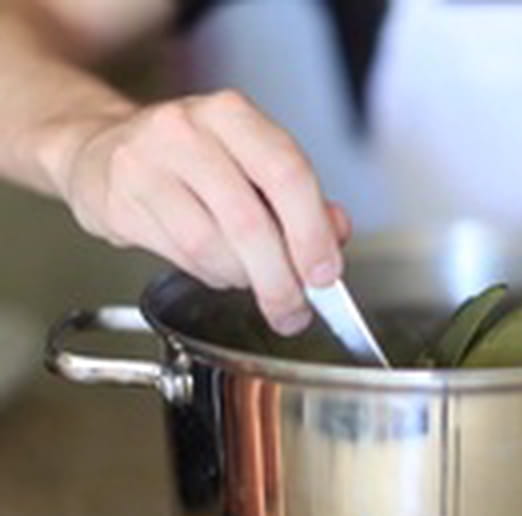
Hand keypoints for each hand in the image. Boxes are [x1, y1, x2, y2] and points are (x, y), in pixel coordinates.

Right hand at [56, 90, 349, 334]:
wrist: (102, 149)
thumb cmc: (192, 159)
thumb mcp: (251, 162)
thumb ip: (300, 197)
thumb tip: (335, 233)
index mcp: (232, 114)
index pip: (287, 173)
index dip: (312, 232)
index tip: (325, 274)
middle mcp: (186, 131)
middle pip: (249, 221)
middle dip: (280, 278)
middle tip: (294, 309)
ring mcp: (145, 164)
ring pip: (212, 247)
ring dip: (244, 279)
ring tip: (252, 279)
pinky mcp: (119, 202)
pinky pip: (181, 257)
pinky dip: (212, 275)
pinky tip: (219, 268)